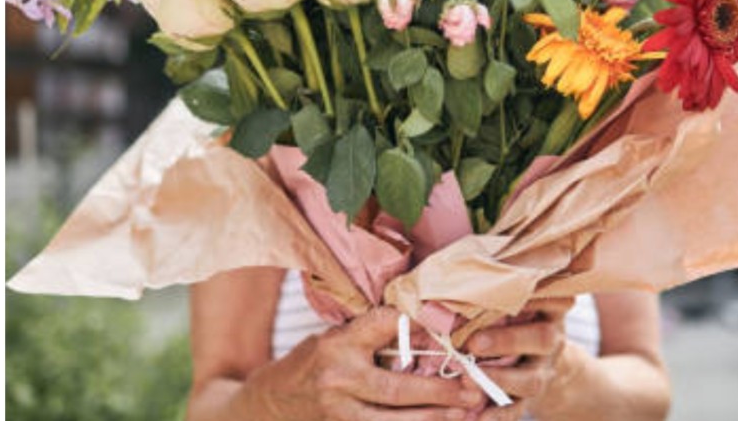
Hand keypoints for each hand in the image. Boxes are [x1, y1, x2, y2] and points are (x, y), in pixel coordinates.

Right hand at [247, 307, 484, 420]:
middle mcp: (338, 377)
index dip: (421, 328)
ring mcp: (338, 412)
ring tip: (464, 414)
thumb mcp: (331, 338)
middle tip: (472, 390)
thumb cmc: (306, 365)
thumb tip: (423, 330)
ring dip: (433, 419)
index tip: (450, 334)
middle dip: (441, 391)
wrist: (264, 407)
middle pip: (399, 387)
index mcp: (338, 343)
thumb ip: (369, 336)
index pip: (387, 326)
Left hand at [463, 298, 573, 420]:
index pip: (554, 299)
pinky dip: (497, 416)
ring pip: (531, 379)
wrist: (543, 360)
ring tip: (468, 378)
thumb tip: (459, 273)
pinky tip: (478, 418)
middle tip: (474, 343)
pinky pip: (517, 409)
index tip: (510, 294)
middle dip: (507, 341)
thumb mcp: (521, 300)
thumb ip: (501, 291)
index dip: (536, 298)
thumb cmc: (517, 317)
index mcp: (551, 309)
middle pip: (542, 338)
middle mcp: (553, 338)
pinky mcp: (532, 398)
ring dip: (499, 379)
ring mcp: (544, 370)